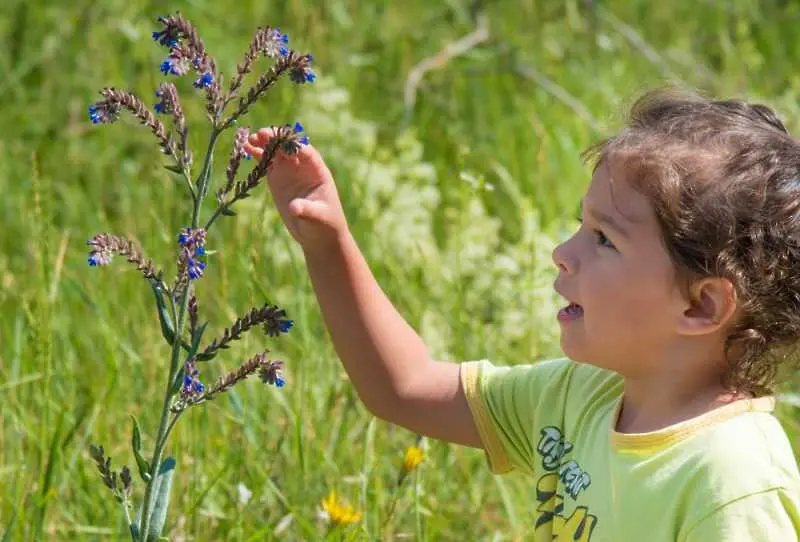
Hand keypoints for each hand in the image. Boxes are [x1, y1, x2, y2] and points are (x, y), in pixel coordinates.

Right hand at [244, 128, 347, 250]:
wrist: (317, 233)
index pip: (307, 153)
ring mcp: (290, 171)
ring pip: (277, 151)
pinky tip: (246, 148)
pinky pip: (268, 162)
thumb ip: (307, 210)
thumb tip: (294, 208)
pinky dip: (258, 154)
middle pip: (290, 148)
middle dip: (277, 140)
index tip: (282, 141)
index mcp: (318, 171)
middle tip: (262, 134)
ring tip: (250, 139)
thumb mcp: (318, 217)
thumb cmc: (325, 224)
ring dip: (265, 143)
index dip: (294, 145)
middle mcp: (304, 167)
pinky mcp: (278, 178)